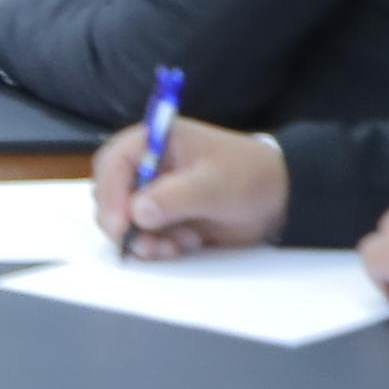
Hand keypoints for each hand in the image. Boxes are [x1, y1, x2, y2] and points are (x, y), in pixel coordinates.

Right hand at [91, 117, 286, 258]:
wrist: (279, 197)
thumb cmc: (248, 175)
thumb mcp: (214, 183)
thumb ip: (175, 197)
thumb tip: (138, 213)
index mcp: (153, 141)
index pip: (113, 164)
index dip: (111, 194)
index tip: (121, 225)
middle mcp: (146, 166)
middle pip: (110, 195)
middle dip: (125, 223)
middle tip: (148, 244)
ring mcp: (153, 193)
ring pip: (124, 220)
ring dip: (144, 239)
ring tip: (178, 245)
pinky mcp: (164, 217)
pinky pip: (144, 235)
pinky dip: (157, 246)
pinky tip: (185, 244)